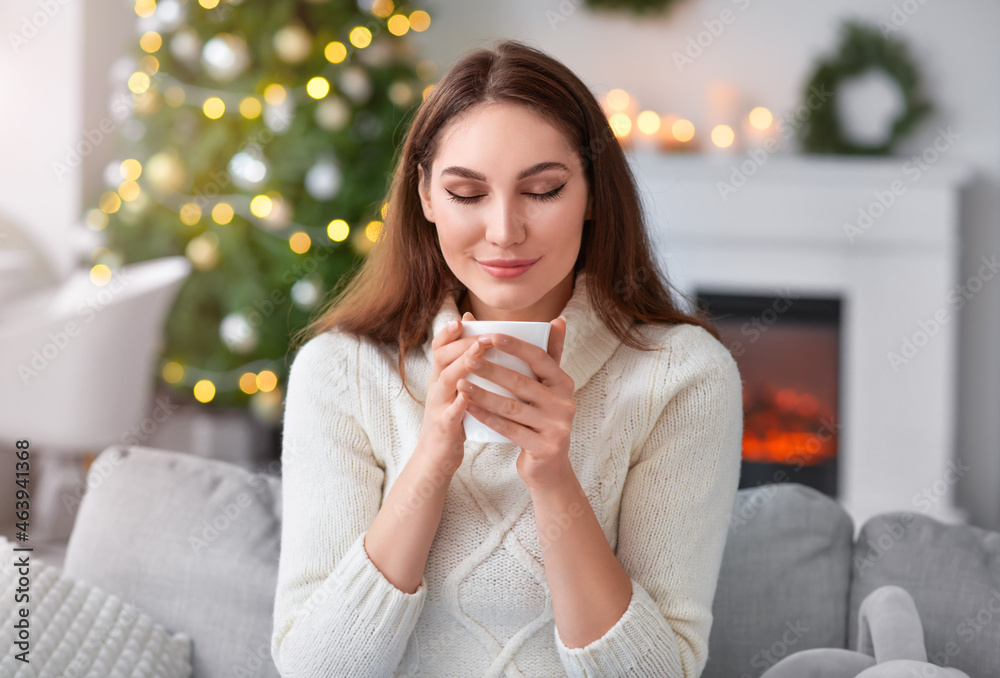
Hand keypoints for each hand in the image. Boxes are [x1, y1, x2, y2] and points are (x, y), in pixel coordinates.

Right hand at [419, 311, 485, 472]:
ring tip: (478, 352)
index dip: (449, 332)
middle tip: (483, 333)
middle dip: (463, 343)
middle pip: (442, 357)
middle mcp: (436, 387)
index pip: (440, 347)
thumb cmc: (453, 419)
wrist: (435, 458)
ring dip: (462, 363)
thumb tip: (477, 338)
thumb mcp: (456, 391)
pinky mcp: (444, 426)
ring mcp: (438, 406)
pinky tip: (469, 394)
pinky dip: (459, 402)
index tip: (463, 319)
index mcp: (440, 377)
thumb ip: (464, 367)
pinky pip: (450, 412)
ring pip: (446, 379)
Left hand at [457, 315, 575, 490]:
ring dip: (483, 393)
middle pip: (521, 381)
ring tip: (460, 383)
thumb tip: (558, 320)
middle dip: (491, 369)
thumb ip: (551, 355)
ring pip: (511, 406)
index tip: (486, 335)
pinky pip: (509, 428)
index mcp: (564, 383)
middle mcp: (564, 403)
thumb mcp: (549, 388)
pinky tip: (468, 407)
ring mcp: (556, 426)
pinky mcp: (544, 447)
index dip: (513, 345)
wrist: (548, 467)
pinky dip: (486, 417)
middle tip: (467, 358)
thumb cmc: (541, 419)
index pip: (538, 357)